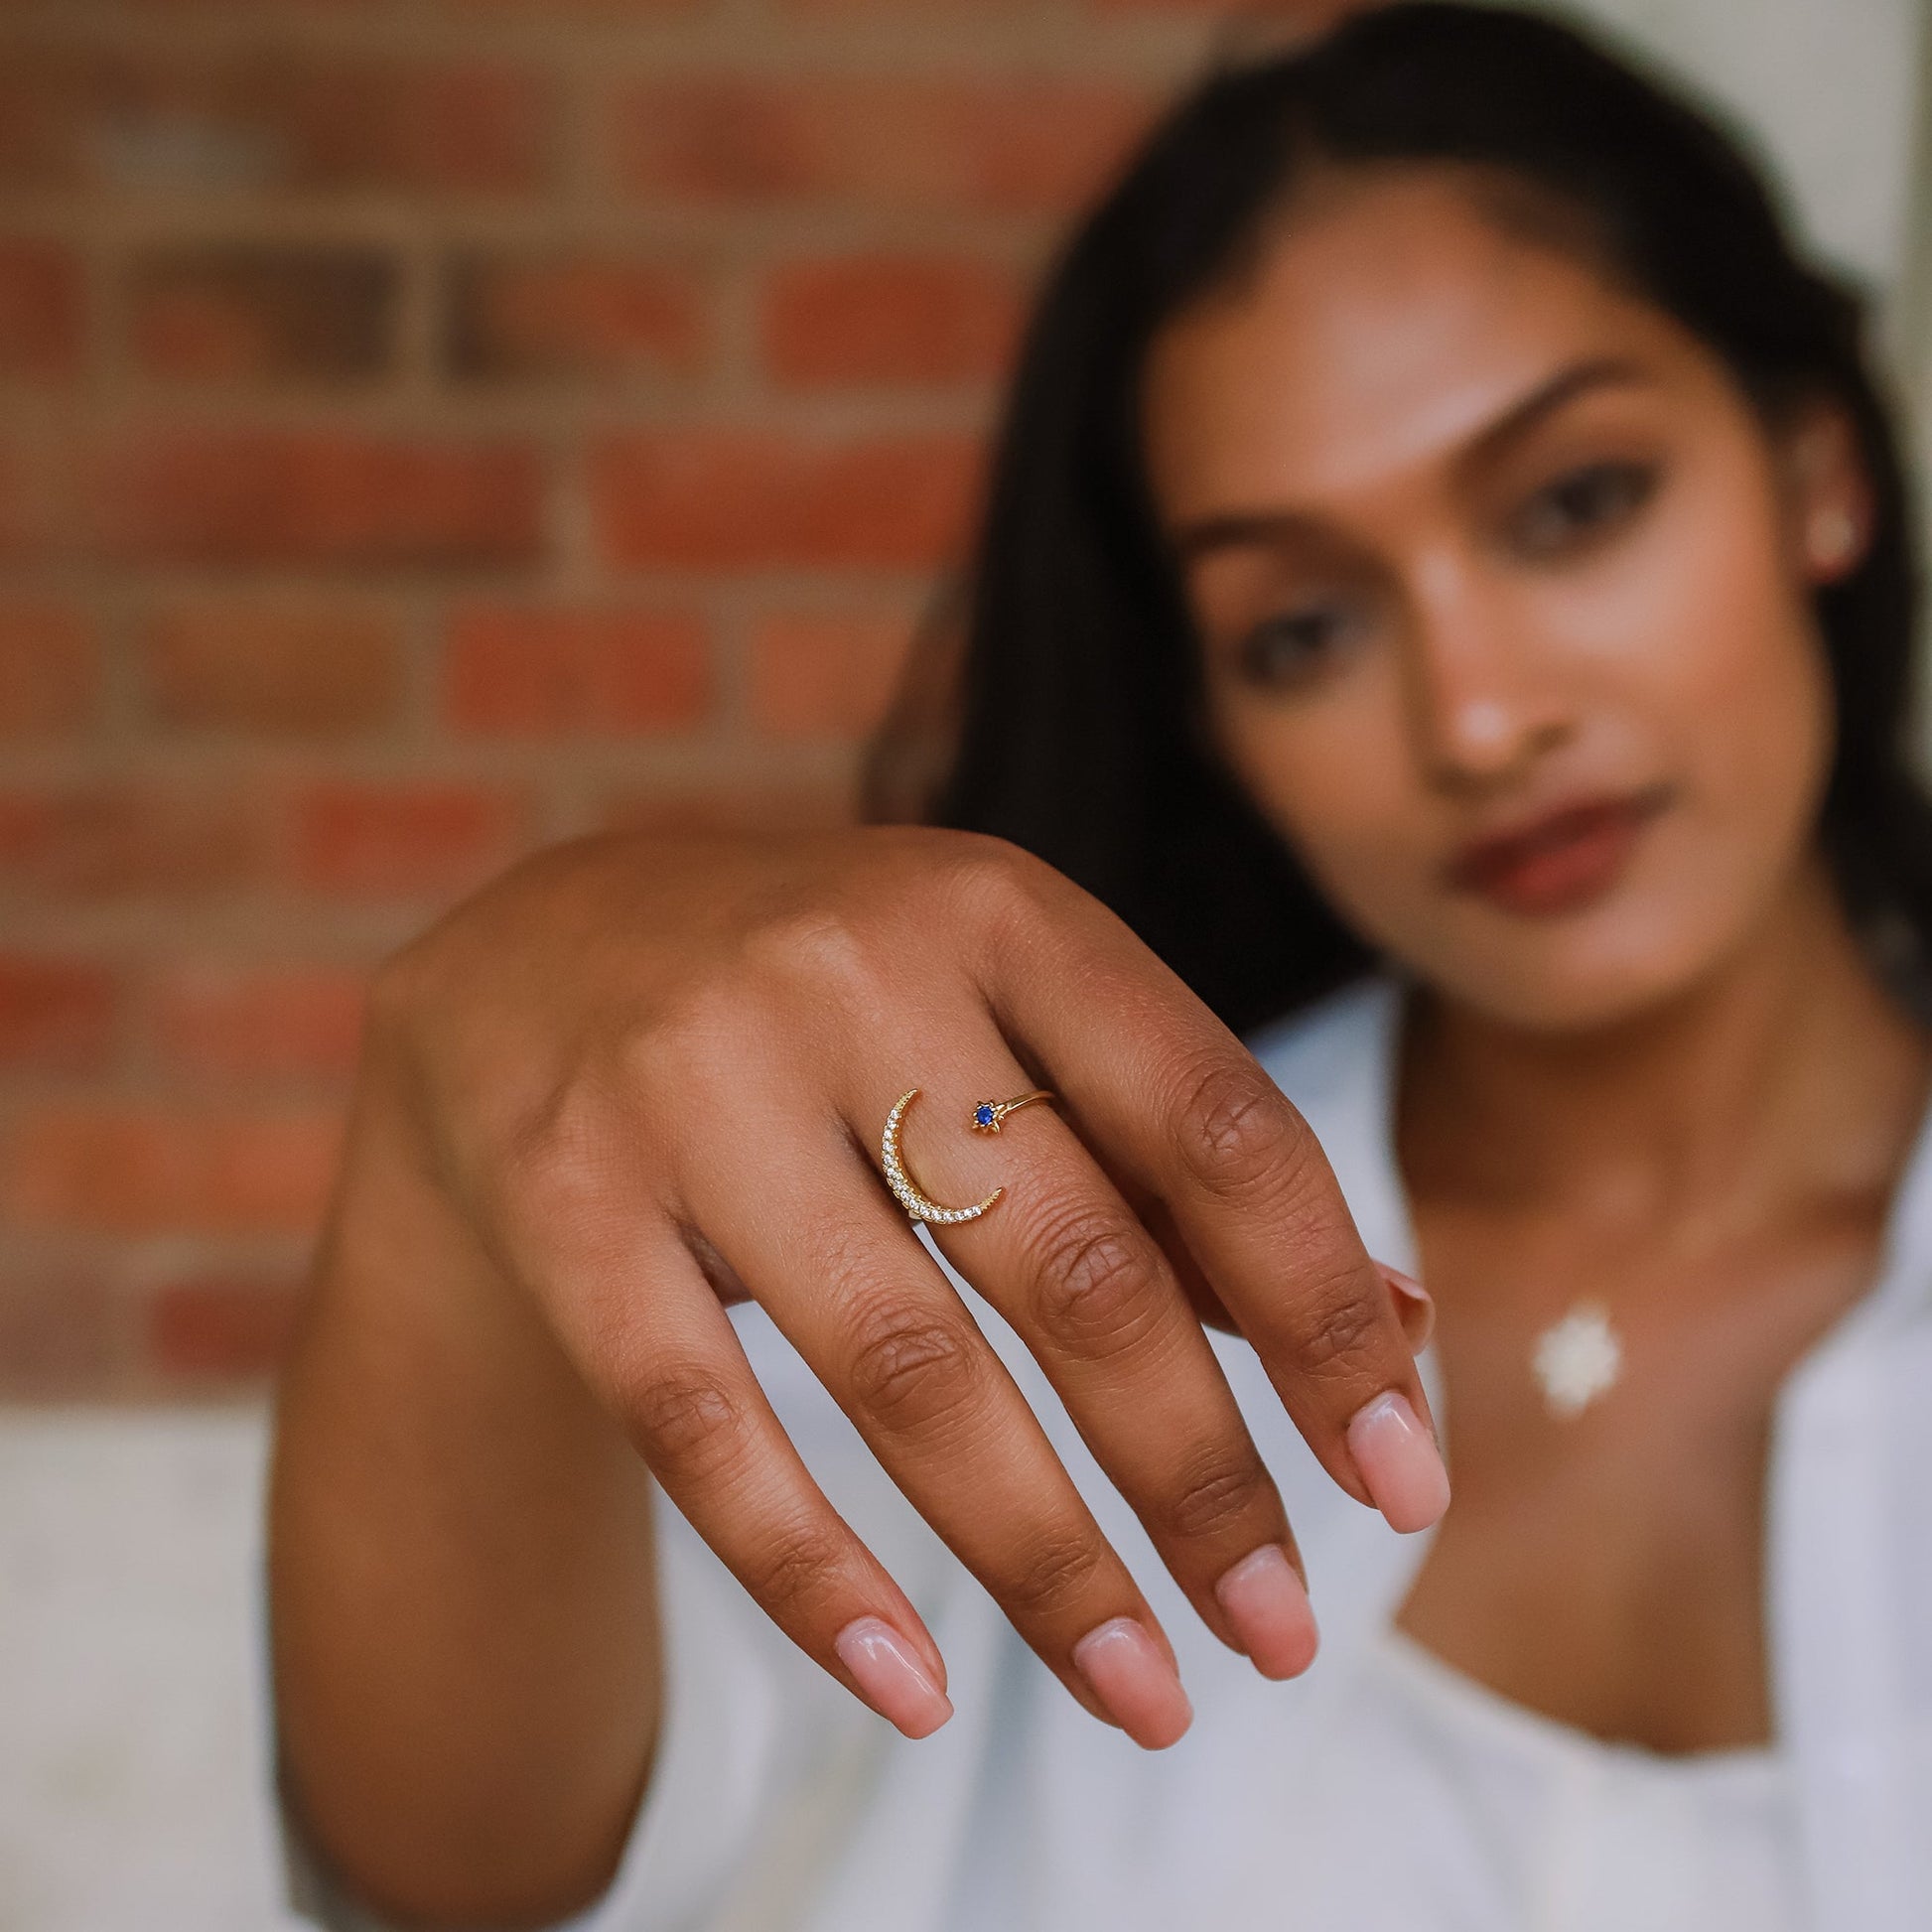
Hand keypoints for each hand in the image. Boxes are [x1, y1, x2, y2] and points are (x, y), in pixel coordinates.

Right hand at [371, 824, 1446, 1750]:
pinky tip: (915, 1694)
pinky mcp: (564, 1197)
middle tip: (1283, 1637)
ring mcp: (691, 1083)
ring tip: (1146, 1692)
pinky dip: (818, 1578)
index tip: (1400, 1484)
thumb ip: (1179, 1171)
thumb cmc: (834, 1011)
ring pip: (904, 1366)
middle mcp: (851, 971)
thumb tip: (1406, 1334)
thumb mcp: (1007, 1024)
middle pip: (1077, 1264)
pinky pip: (705, 1427)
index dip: (1328, 1315)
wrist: (535, 956)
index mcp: (1001, 911)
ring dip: (1044, 1561)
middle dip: (1201, 1476)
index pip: (1217, 1124)